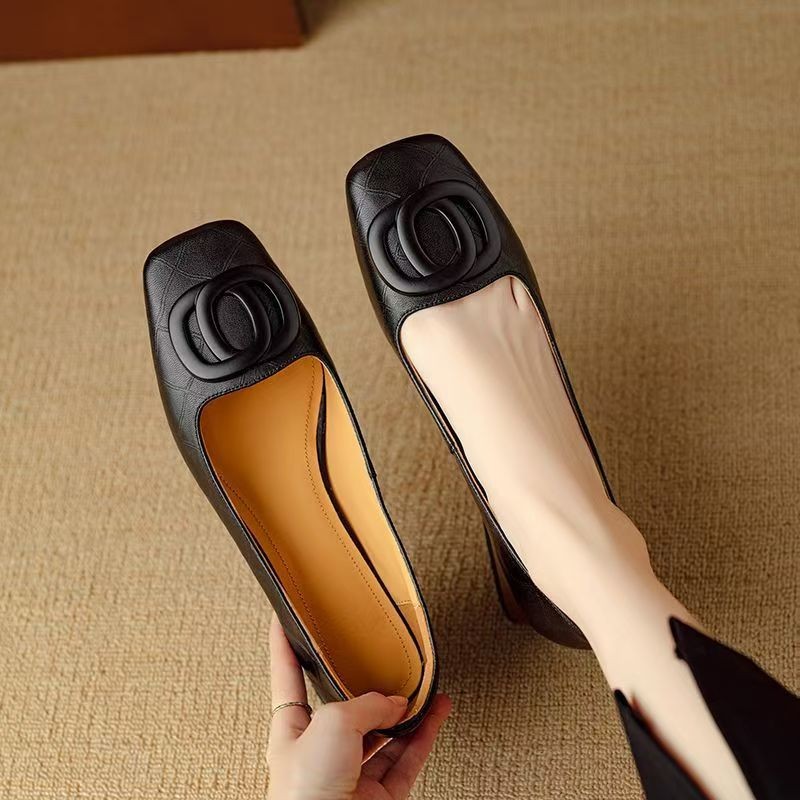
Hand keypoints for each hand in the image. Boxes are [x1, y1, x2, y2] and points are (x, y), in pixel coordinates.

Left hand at [266, 615, 450, 799]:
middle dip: (365, 684)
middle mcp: (320, 752)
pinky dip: (425, 732)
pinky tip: (436, 710)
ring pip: (382, 732)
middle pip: (346, 707)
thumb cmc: (306, 794)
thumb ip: (367, 704)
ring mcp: (351, 775)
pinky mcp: (382, 797)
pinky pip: (408, 756)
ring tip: (422, 684)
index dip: (284, 644)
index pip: (286, 675)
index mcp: (291, 731)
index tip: (284, 619)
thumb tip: (396, 704)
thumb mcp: (332, 723)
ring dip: (404, 708)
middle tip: (379, 657)